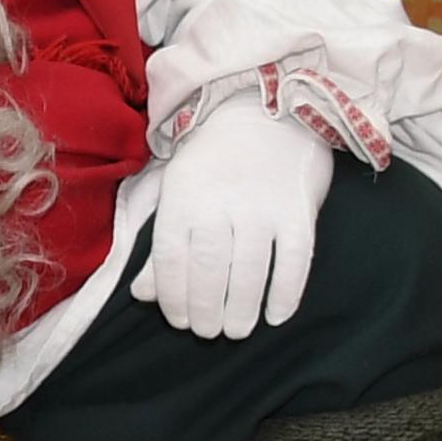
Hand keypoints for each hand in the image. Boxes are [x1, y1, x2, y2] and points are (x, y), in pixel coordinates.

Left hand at [131, 106, 334, 340]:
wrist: (264, 107)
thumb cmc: (211, 159)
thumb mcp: (175, 190)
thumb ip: (161, 243)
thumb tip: (142, 295)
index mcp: (182, 197)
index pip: (170, 258)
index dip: (172, 296)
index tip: (179, 321)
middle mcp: (220, 201)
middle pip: (209, 268)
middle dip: (206, 309)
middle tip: (210, 332)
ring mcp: (262, 204)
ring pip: (250, 269)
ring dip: (242, 308)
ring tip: (238, 330)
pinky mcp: (299, 208)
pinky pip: (295, 258)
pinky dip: (286, 292)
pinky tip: (277, 315)